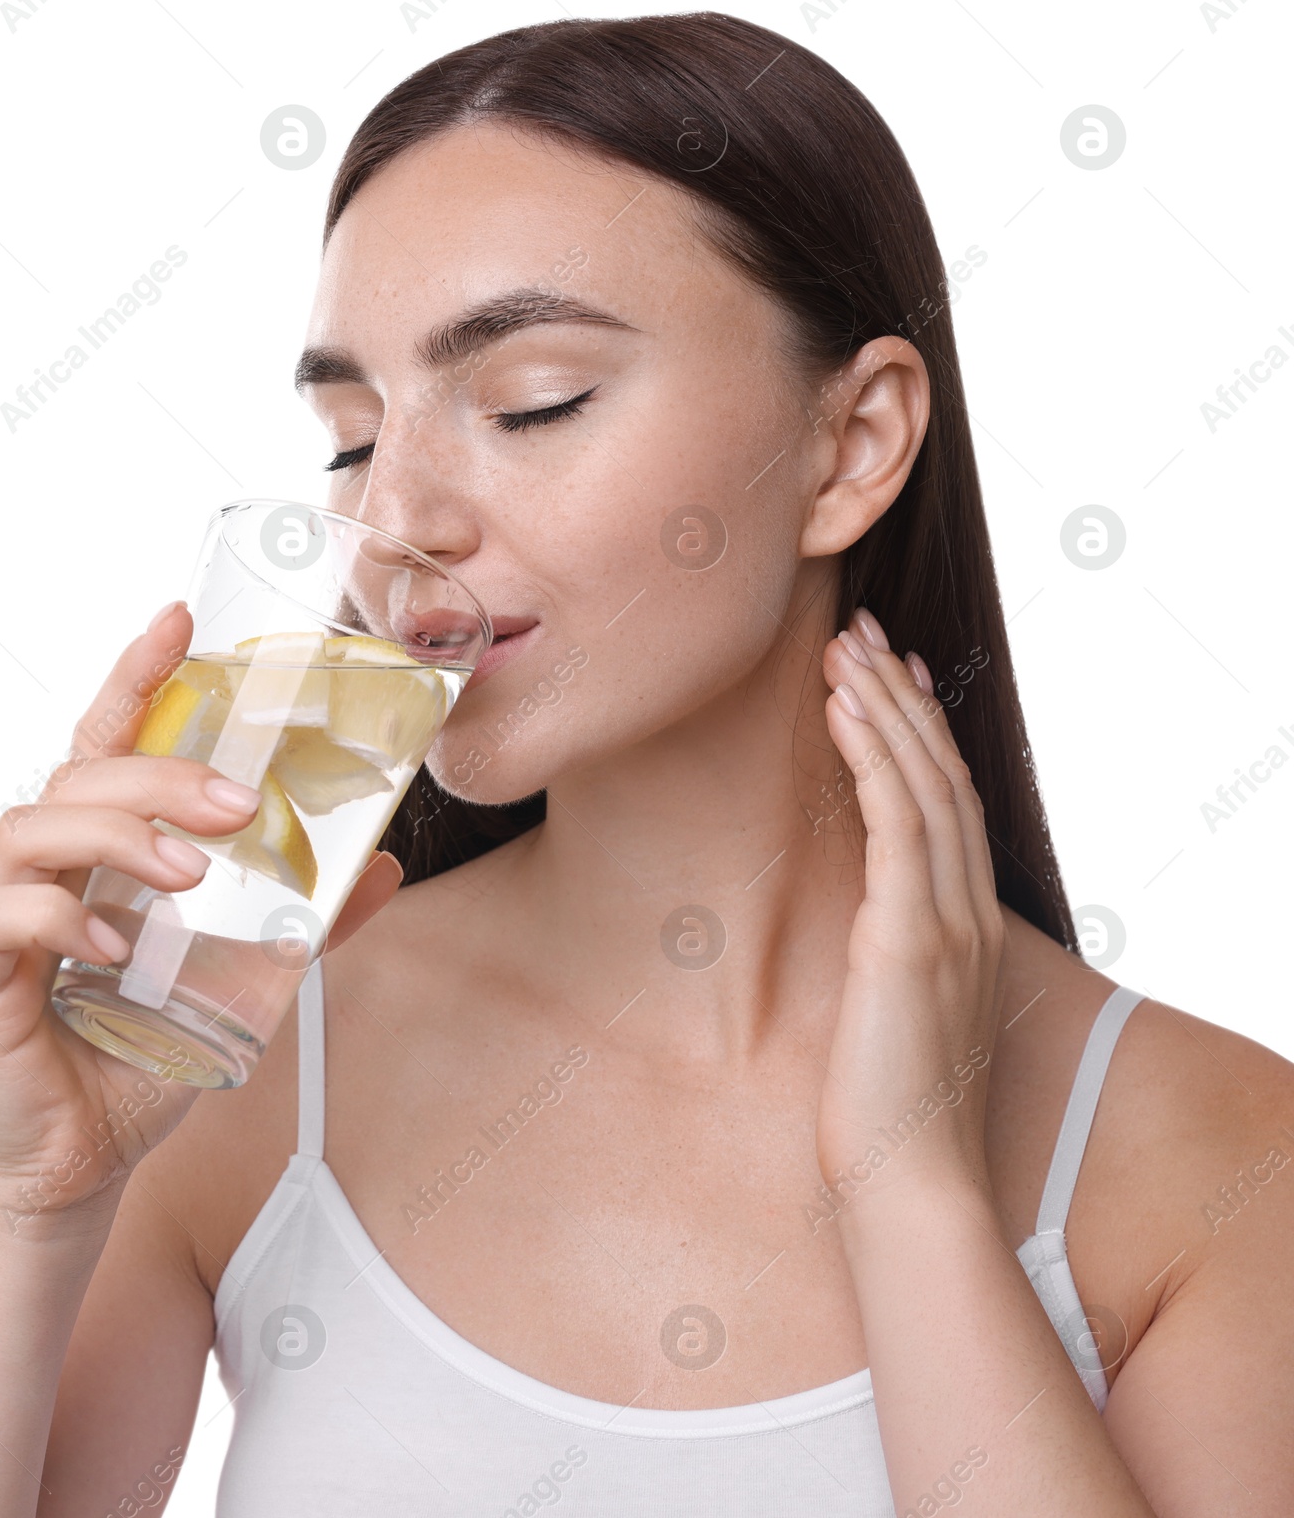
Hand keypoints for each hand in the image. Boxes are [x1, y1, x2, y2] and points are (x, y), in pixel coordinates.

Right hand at [0, 602, 402, 1228]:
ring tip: (188, 873)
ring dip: (116, 834)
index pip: (111, 741)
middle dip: (160, 773)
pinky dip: (59, 916)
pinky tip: (116, 942)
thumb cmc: (145, 1054)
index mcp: (105, 854)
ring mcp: (7, 919)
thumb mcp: (248, 979)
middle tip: (235, 803)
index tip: (179, 617)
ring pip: (30, 827)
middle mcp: (50, 869)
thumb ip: (308, 923)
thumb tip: (386, 868)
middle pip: (80, 776)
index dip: (138, 676)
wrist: (84, 1162)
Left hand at [815, 607, 1004, 1203]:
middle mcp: (967, 914)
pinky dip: (874, 758)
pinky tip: (845, 709)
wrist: (910, 1183)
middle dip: (899, 698)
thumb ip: (889, 959)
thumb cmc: (890, 1110)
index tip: (893, 677)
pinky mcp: (910, 939)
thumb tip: (858, 929)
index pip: (949, 807)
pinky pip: (897, 825)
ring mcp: (946, 924)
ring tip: (845, 645)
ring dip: (883, 707)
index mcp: (964, 928)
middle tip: (863, 631)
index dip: (923, 734)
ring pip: (924, 786)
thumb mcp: (892, 1014)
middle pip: (941, 778)